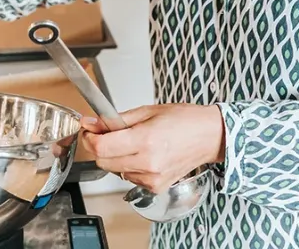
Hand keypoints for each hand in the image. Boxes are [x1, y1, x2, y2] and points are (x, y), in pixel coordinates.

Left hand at [80, 104, 224, 193]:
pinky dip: (130, 167)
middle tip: (107, 134)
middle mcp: (148, 162)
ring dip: (116, 157)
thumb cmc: (184, 120)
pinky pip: (129, 178)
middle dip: (100, 147)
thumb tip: (93, 123)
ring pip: (114, 171)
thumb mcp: (148, 111)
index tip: (89, 130)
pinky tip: (144, 156)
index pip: (101, 147)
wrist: (209, 137)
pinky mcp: (156, 187)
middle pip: (103, 161)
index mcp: (146, 140)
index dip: (90, 138)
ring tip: (133, 143)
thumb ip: (117, 119)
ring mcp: (152, 178)